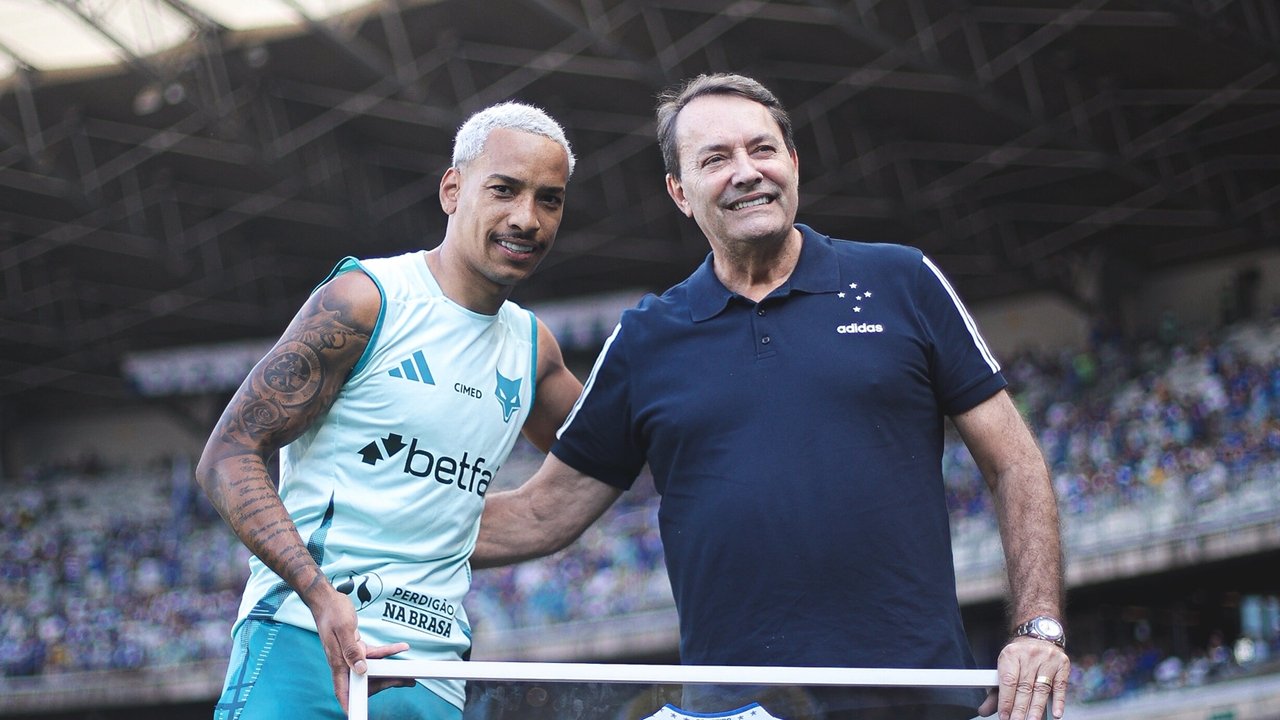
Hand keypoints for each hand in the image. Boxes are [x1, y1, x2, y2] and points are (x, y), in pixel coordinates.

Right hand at [311, 589, 409, 711]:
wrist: (327, 599)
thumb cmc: (332, 612)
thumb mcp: (343, 629)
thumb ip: (352, 650)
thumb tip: (361, 670)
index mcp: (337, 661)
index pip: (342, 689)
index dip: (349, 704)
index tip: (356, 714)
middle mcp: (344, 661)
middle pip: (364, 680)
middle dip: (385, 683)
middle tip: (407, 682)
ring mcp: (350, 654)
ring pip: (372, 668)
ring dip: (390, 670)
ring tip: (409, 674)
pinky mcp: (356, 646)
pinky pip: (374, 653)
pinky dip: (387, 652)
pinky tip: (401, 648)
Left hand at [978, 637, 1069, 719]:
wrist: (1039, 635)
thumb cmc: (1020, 656)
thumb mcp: (1006, 667)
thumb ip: (996, 691)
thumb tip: (984, 711)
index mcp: (1011, 654)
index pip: (1008, 681)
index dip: (1006, 701)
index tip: (1004, 716)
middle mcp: (1030, 655)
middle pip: (1025, 687)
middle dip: (1020, 708)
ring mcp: (1047, 659)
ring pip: (1042, 688)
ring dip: (1037, 708)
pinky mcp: (1062, 665)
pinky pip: (1060, 686)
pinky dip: (1058, 701)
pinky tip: (1056, 713)